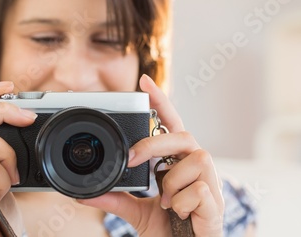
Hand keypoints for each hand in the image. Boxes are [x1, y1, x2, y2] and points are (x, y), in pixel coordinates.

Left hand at [78, 75, 224, 236]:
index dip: (161, 102)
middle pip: (184, 135)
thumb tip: (83, 194)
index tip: (144, 80)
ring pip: (197, 159)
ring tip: (165, 203)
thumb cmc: (169, 230)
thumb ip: (115, 200)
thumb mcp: (137, 211)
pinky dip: (181, 204)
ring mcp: (211, 184)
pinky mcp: (217, 203)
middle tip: (133, 158)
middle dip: (155, 144)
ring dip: (172, 183)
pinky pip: (200, 190)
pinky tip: (180, 214)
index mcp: (178, 164)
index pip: (172, 125)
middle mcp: (196, 168)